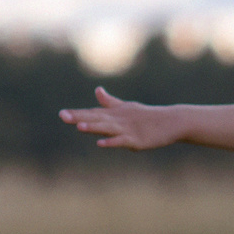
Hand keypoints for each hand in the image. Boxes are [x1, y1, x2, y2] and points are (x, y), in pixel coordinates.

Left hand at [60, 87, 179, 149]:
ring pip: (107, 128)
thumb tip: (97, 90)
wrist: (172, 121)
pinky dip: (111, 141)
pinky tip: (100, 143)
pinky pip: (121, 141)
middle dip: (79, 117)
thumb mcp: (127, 107)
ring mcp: (127, 129)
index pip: (93, 113)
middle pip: (96, 119)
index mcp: (115, 114)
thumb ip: (110, 102)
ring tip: (79, 126)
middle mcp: (118, 120)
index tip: (62, 114)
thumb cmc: (148, 115)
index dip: (77, 113)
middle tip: (63, 116)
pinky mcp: (137, 140)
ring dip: (93, 127)